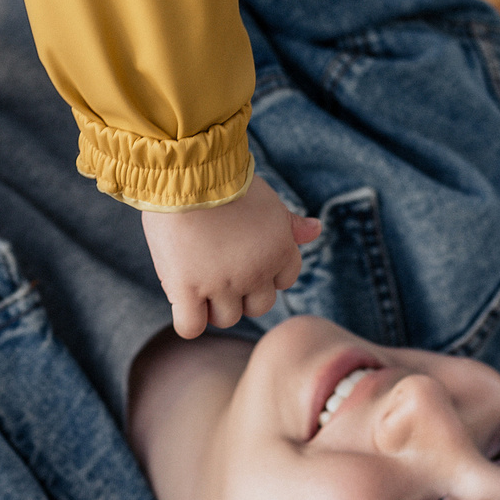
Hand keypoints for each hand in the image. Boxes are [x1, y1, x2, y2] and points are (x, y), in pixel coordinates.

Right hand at [143, 177, 323, 338]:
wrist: (187, 173)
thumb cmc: (227, 181)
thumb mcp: (268, 201)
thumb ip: (290, 224)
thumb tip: (317, 229)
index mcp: (280, 252)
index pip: (283, 282)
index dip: (264, 274)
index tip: (244, 257)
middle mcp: (255, 273)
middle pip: (257, 306)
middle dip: (241, 294)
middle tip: (219, 269)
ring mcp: (221, 284)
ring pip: (226, 318)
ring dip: (214, 306)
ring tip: (198, 279)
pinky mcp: (186, 289)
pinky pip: (191, 327)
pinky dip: (188, 321)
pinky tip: (183, 302)